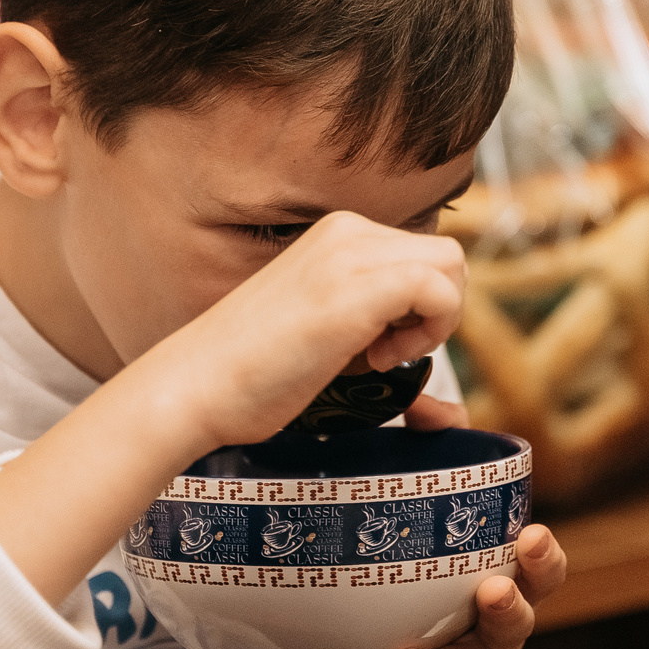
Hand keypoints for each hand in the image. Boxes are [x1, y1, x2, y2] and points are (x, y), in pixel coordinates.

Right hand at [135, 211, 466, 456]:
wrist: (195, 385)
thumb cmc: (251, 375)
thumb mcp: (328, 348)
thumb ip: (387, 362)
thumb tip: (452, 417)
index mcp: (338, 234)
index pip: (424, 256)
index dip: (421, 309)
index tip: (378, 348)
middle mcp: (348, 231)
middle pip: (447, 257)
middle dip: (436, 312)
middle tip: (385, 353)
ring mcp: (351, 254)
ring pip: (452, 266)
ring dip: (435, 320)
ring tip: (380, 355)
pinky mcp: (357, 288)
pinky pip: (439, 290)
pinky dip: (428, 331)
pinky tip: (376, 358)